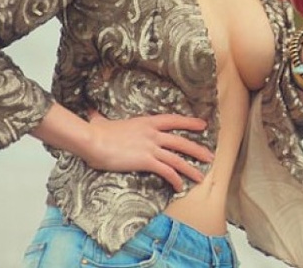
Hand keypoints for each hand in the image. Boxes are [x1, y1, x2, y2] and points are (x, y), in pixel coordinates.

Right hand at [82, 110, 213, 190]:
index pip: (173, 120)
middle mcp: (152, 134)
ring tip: (201, 176)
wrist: (93, 140)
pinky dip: (175, 179)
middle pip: (181, 141)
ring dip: (191, 168)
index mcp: (146, 122)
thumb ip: (101, 119)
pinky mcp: (146, 161)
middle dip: (197, 149)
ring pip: (178, 158)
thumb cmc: (95, 132)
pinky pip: (166, 171)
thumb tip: (92, 115)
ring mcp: (151, 147)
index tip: (203, 125)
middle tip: (210, 156)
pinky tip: (179, 187)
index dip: (189, 122)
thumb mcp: (101, 122)